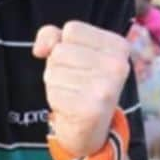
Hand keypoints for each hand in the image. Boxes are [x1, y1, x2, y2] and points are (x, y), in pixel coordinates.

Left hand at [33, 21, 130, 158]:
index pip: (72, 29)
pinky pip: (54, 92)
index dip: (66, 45)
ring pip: (53, 71)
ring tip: (74, 94)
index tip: (81, 62)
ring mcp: (106, 88)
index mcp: (119, 46)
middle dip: (59, 66)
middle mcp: (118, 65)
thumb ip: (53, 36)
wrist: (92, 129)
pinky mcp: (92, 109)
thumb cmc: (81, 83)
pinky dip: (56, 100)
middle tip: (76, 82)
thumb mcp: (73, 52)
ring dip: (56, 84)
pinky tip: (71, 107)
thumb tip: (40, 48)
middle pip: (61, 50)